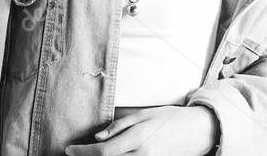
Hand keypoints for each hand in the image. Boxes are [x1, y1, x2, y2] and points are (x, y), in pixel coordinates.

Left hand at [65, 105, 218, 155]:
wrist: (196, 130)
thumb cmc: (169, 118)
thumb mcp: (143, 114)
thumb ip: (119, 126)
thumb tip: (97, 138)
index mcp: (138, 137)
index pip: (103, 152)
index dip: (83, 153)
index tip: (70, 150)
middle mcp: (142, 154)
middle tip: (76, 154)